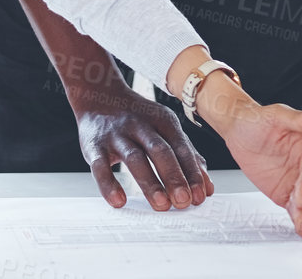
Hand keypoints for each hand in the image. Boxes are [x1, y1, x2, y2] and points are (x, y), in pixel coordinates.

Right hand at [70, 83, 211, 211]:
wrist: (99, 95)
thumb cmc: (138, 119)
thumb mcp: (164, 127)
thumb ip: (186, 154)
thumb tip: (207, 187)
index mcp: (162, 120)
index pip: (181, 147)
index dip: (192, 172)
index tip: (200, 196)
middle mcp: (140, 125)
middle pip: (160, 151)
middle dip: (174, 177)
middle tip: (183, 202)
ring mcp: (116, 134)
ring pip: (134, 158)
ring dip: (149, 182)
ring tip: (161, 205)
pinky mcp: (94, 146)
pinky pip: (100, 166)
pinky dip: (109, 184)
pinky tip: (118, 201)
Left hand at [196, 74, 301, 236]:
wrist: (237, 129)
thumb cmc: (257, 118)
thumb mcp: (277, 116)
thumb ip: (301, 118)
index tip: (300, 195)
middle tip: (299, 210)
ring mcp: (295, 179)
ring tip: (301, 225)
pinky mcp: (285, 191)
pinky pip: (293, 205)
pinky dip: (296, 216)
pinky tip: (300, 227)